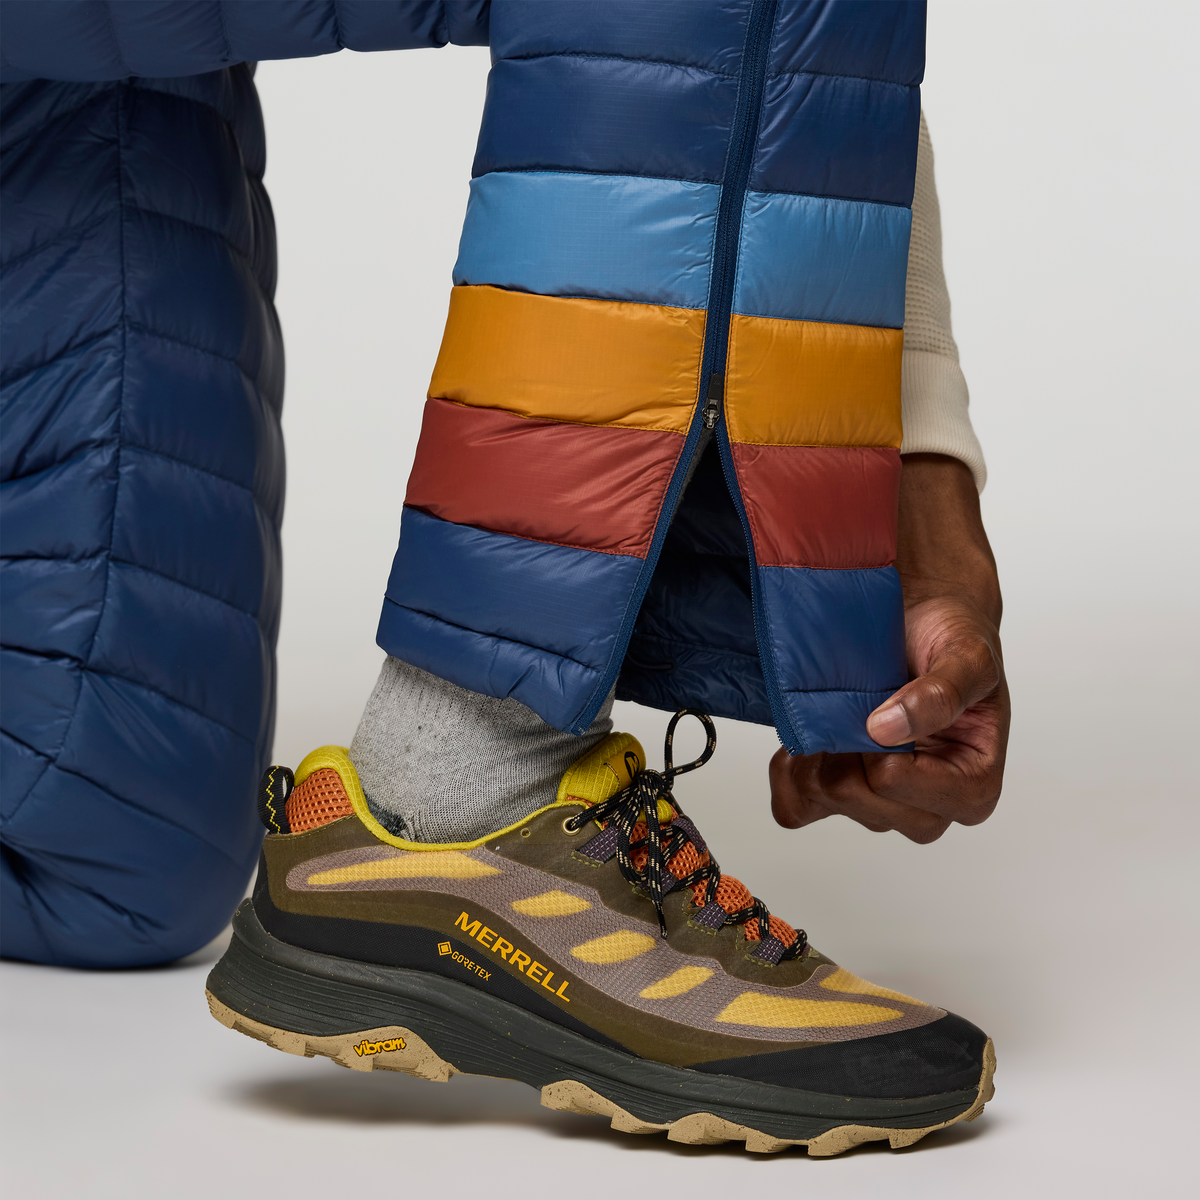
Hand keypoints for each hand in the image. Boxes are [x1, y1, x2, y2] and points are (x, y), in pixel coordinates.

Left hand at [770, 454, 1009, 842]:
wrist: (923, 624)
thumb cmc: (955, 642)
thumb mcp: (969, 655)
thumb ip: (942, 692)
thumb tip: (888, 727)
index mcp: (972, 790)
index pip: (892, 781)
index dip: (873, 739)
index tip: (880, 701)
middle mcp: (928, 811)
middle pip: (852, 795)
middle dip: (842, 744)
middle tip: (854, 701)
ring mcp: (881, 810)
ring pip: (820, 798)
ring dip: (816, 750)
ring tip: (836, 710)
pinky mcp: (839, 801)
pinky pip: (793, 807)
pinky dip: (790, 769)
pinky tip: (810, 738)